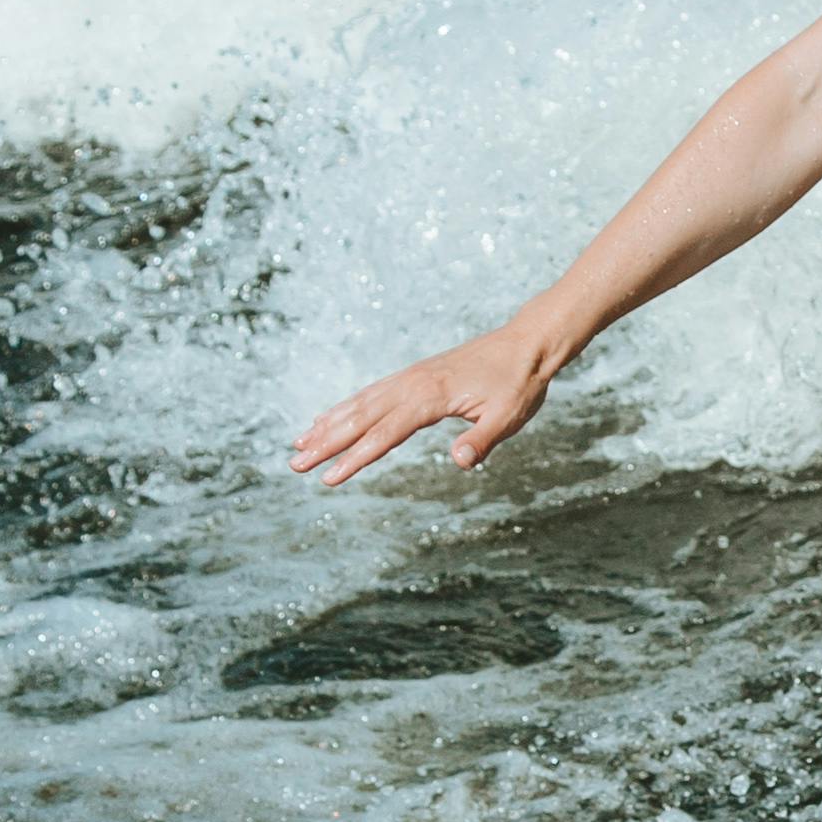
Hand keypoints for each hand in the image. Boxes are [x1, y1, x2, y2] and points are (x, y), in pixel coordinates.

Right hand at [291, 321, 563, 484]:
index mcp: (431, 397)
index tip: (328, 478)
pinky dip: (346, 407)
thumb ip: (482, 441)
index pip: (384, 433)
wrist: (526, 343)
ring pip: (360, 403)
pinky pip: (372, 393)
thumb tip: (460, 463)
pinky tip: (331, 418)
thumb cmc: (519, 382)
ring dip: (328, 424)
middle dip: (326, 443)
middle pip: (361, 417)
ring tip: (299, 444)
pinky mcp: (414, 376)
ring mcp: (411, 378)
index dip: (355, 458)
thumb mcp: (509, 416)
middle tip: (295, 464)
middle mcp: (412, 384)